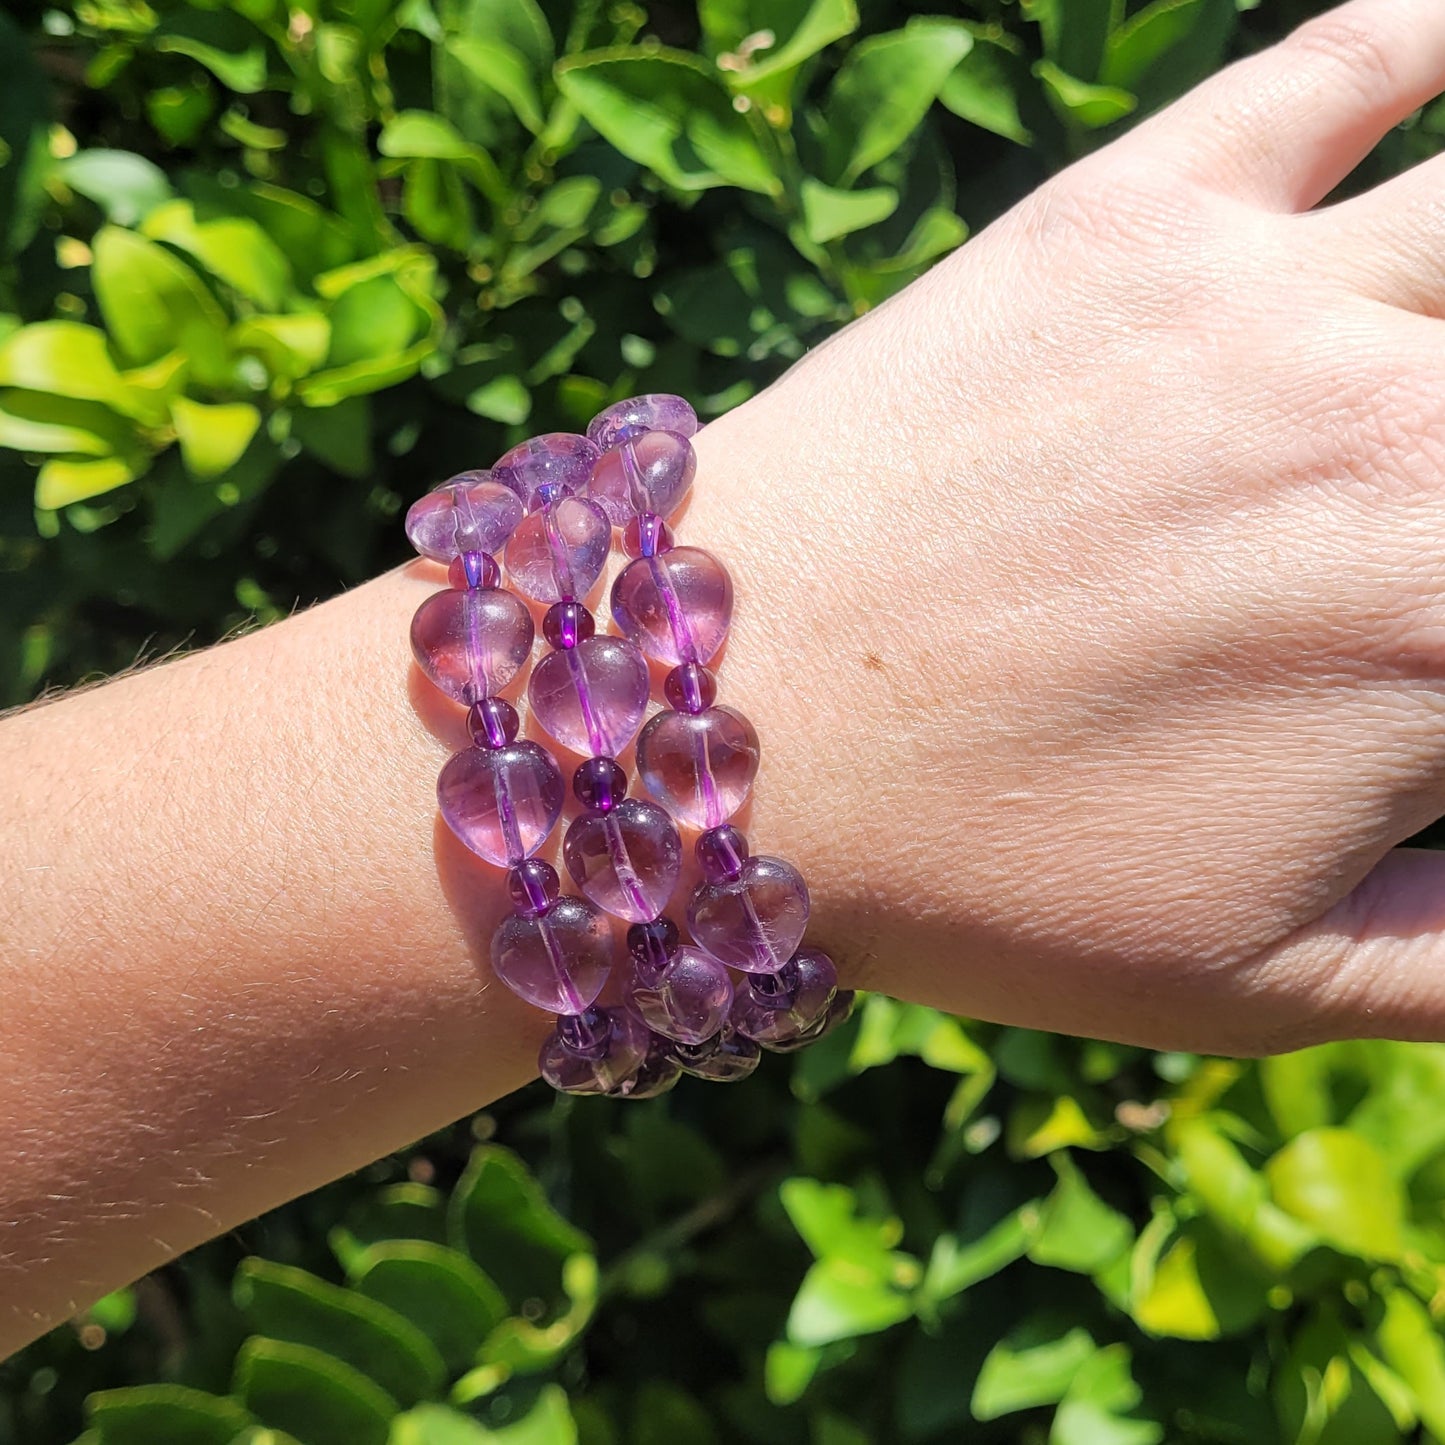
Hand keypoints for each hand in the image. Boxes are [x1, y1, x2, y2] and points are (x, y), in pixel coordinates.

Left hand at [685, 0, 1444, 1055]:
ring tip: (1425, 353)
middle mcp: (1402, 435)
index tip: (1441, 642)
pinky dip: (1422, 43)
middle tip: (1422, 515)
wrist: (715, 736)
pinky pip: (1334, 71)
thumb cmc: (972, 882)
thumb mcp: (1253, 981)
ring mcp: (1265, 300)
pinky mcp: (1122, 220)